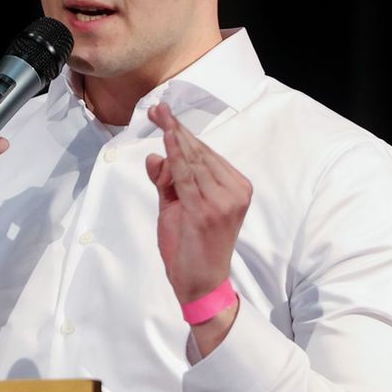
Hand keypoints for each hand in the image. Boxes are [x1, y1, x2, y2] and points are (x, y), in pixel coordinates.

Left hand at [144, 103, 249, 344]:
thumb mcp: (177, 208)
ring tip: (159, 114)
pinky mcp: (207, 210)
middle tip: (157, 107)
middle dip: (176, 128)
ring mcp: (223, 201)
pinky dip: (176, 155)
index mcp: (235, 187)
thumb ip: (168, 182)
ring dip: (174, 136)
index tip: (163, 113)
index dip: (182, 132)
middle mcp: (234, 191)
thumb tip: (156, 157)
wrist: (201, 283)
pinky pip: (187, 176)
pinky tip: (167, 137)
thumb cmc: (192, 246)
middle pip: (200, 152)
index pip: (205, 153)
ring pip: (193, 160)